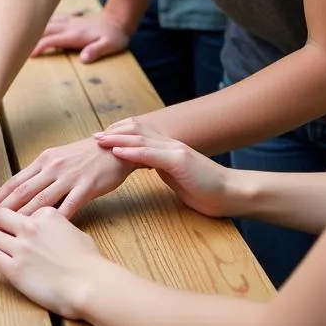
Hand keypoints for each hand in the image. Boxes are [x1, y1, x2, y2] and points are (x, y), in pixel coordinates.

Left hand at [0, 136, 133, 224]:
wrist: (116, 148)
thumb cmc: (87, 156)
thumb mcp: (60, 159)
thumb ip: (43, 175)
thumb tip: (24, 192)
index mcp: (44, 161)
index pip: (14, 181)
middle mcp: (52, 167)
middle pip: (21, 192)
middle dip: (0, 211)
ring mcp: (69, 177)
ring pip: (40, 200)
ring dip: (20, 219)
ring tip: (6, 235)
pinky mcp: (86, 186)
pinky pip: (69, 205)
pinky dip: (54, 220)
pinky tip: (43, 234)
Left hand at [0, 207, 104, 320]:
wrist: (90, 284)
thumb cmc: (90, 262)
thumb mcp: (75, 232)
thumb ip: (58, 226)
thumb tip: (54, 231)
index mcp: (47, 214)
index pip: (23, 206)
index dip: (12, 213)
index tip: (6, 217)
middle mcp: (31, 226)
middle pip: (1, 215)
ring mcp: (21, 247)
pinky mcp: (15, 268)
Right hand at [30, 11, 130, 62]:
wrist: (118, 20)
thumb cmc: (115, 36)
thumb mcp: (110, 46)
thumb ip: (96, 51)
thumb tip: (83, 58)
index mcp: (75, 35)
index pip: (52, 40)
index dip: (39, 47)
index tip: (29, 55)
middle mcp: (69, 26)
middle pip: (44, 30)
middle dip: (29, 36)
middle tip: (15, 44)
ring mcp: (69, 21)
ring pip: (47, 23)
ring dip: (34, 27)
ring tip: (20, 33)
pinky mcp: (71, 19)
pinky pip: (53, 18)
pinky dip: (43, 20)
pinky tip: (36, 22)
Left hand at [94, 119, 234, 218]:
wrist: (231, 194)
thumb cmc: (205, 190)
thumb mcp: (177, 176)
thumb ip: (160, 167)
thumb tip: (143, 164)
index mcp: (168, 148)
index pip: (139, 134)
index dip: (119, 134)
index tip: (101, 138)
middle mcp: (170, 144)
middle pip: (136, 131)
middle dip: (113, 132)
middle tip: (94, 136)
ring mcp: (175, 150)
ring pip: (140, 139)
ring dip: (117, 139)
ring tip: (99, 140)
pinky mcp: (179, 161)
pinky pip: (151, 154)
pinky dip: (132, 152)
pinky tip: (117, 152)